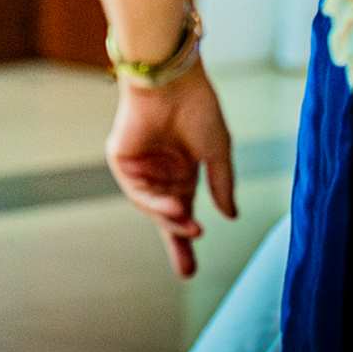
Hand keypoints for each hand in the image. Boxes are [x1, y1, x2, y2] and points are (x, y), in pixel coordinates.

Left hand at [104, 67, 237, 278]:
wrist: (172, 79)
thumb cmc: (198, 108)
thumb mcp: (218, 153)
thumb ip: (221, 185)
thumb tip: (231, 216)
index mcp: (183, 170)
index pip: (184, 210)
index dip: (187, 238)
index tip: (191, 270)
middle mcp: (160, 171)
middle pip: (165, 216)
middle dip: (175, 242)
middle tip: (187, 272)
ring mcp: (140, 166)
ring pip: (152, 206)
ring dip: (170, 219)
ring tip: (189, 226)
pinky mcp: (121, 159)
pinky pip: (136, 191)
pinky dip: (154, 202)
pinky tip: (174, 206)